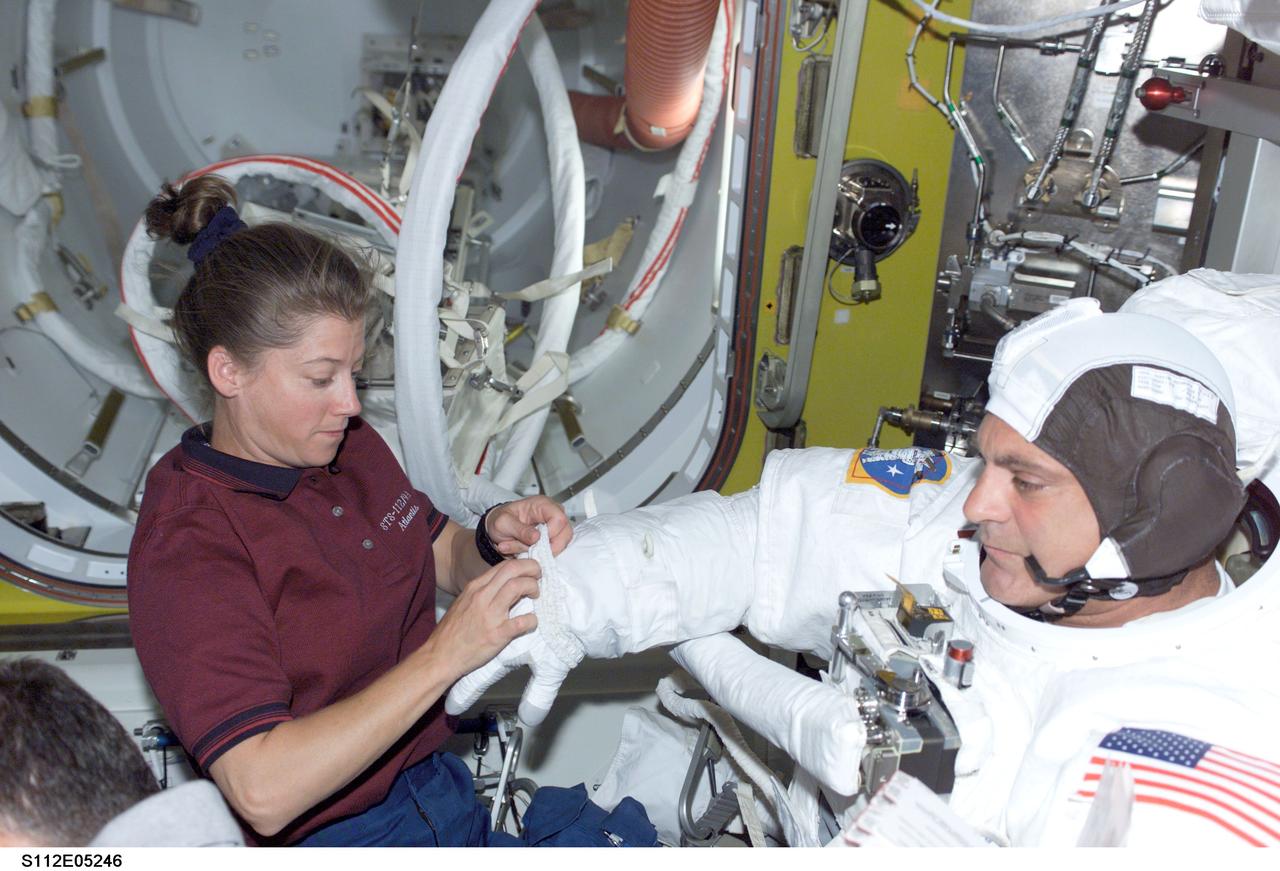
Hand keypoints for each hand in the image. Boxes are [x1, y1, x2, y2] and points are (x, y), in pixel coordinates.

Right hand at [427, 558, 540, 681]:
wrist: (441, 656)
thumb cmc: (453, 630)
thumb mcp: (464, 602)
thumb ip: (482, 592)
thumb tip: (503, 585)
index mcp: (475, 587)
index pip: (504, 566)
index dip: (522, 565)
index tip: (530, 571)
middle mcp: (482, 596)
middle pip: (513, 570)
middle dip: (532, 569)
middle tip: (539, 577)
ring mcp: (490, 614)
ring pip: (518, 587)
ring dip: (533, 588)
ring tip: (536, 595)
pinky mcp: (497, 634)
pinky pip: (522, 621)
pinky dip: (532, 620)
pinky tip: (532, 622)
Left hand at [486, 496, 572, 555]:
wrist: (497, 529)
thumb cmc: (500, 521)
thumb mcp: (503, 523)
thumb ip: (520, 530)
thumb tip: (537, 538)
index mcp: (542, 505)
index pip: (559, 518)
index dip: (552, 533)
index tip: (536, 542)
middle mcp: (552, 514)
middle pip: (566, 533)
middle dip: (549, 547)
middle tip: (531, 551)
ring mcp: (555, 527)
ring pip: (562, 544)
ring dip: (544, 552)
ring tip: (524, 550)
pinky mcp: (553, 539)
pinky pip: (555, 550)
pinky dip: (541, 555)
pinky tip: (528, 552)